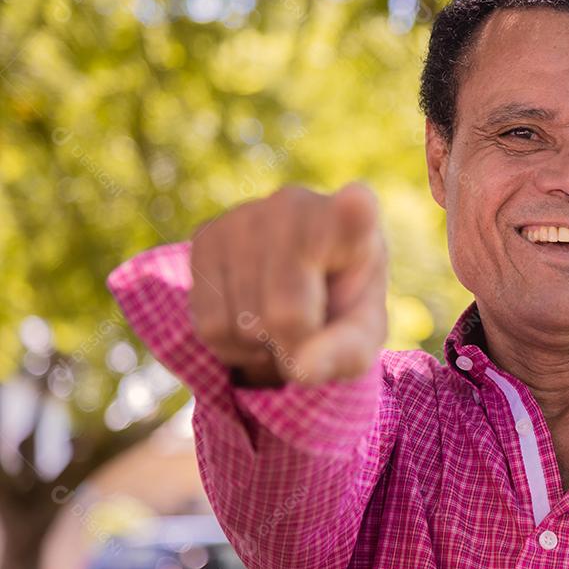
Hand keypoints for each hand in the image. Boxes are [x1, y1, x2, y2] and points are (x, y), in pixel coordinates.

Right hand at [189, 182, 387, 386]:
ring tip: (281, 319)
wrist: (300, 283)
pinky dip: (230, 345)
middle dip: (294, 345)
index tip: (357, 201)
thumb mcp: (362, 336)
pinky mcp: (206, 236)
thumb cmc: (342, 307)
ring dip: (261, 346)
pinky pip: (208, 325)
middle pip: (285, 315)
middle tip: (309, 329)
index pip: (355, 214)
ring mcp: (244, 215)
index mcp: (355, 221)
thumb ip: (345, 353)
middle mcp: (297, 204)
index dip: (354, 213)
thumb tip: (301, 367)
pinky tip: (250, 318)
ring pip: (241, 324)